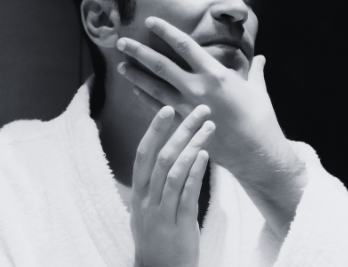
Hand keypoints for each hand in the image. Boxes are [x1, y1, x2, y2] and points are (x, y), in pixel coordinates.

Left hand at [116, 17, 306, 239]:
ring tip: (121, 65)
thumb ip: (255, 71)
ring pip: (154, 87)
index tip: (150, 21)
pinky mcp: (184, 125)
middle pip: (161, 65)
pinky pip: (158, 109)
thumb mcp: (257, 89)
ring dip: (135, 75)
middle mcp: (198, 88)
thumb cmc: (260, 118)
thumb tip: (261, 58)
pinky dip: (145, 98)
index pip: (185, 45)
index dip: (166, 31)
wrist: (255, 151)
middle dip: (139, 51)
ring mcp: (188, 107)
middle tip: (122, 41)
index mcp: (216, 74)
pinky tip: (135, 90)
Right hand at [131, 105, 213, 266]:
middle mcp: (147, 201)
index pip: (143, 154)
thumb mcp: (149, 210)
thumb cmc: (158, 239)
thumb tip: (166, 156)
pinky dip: (194, 172)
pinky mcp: (179, 225)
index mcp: (138, 194)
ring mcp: (161, 213)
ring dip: (193, 144)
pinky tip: (205, 155)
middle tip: (198, 109)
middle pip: (161, 157)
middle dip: (180, 130)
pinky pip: (186, 194)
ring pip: (174, 171)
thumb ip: (155, 185)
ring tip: (209, 127)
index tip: (167, 108)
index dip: (154, 130)